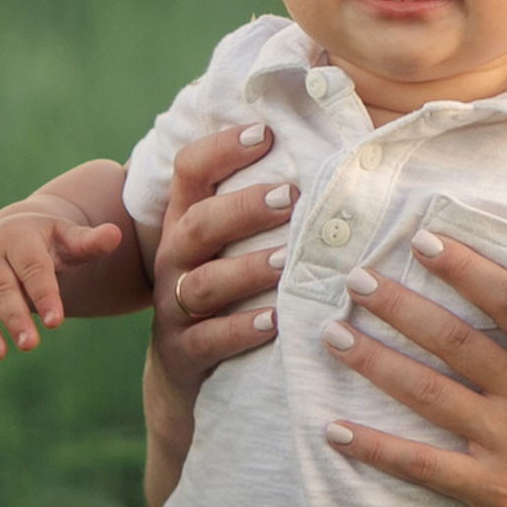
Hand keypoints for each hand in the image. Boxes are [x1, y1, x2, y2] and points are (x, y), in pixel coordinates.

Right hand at [0, 202, 126, 361]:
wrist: (11, 230)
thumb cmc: (47, 242)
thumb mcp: (68, 238)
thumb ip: (90, 242)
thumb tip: (115, 236)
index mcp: (19, 237)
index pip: (33, 269)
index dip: (45, 294)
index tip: (57, 322)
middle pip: (2, 288)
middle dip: (14, 317)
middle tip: (30, 345)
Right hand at [147, 123, 295, 407]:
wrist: (183, 373)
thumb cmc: (227, 291)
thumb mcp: (228, 245)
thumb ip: (262, 206)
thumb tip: (332, 150)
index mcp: (186, 222)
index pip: (189, 170)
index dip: (221, 148)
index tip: (265, 133)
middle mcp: (174, 258)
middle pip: (196, 224)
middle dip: (242, 208)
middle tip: (288, 196)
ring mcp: (174, 307)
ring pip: (203, 283)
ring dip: (247, 269)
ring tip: (287, 260)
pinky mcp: (183, 353)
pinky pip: (208, 340)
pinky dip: (241, 330)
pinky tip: (274, 322)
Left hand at [315, 231, 506, 506]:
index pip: (506, 297)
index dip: (462, 264)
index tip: (424, 239)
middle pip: (452, 337)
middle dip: (398, 305)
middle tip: (355, 278)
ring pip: (426, 391)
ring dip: (374, 361)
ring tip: (333, 335)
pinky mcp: (492, 490)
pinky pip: (420, 465)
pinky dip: (375, 447)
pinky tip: (336, 430)